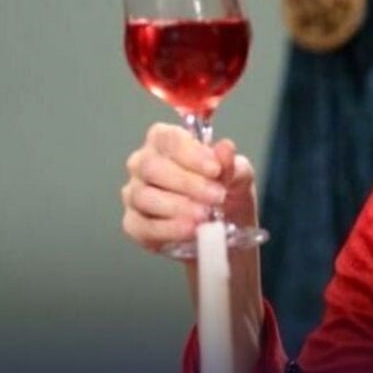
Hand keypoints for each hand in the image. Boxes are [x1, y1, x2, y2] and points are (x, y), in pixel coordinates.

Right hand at [120, 123, 258, 253]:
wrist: (224, 234)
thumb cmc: (226, 195)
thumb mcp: (238, 177)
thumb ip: (231, 164)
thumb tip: (225, 149)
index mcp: (165, 141)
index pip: (167, 138)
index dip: (191, 153)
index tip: (215, 170)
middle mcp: (143, 163)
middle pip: (151, 166)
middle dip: (187, 183)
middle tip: (216, 197)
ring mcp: (134, 193)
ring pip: (144, 196)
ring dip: (178, 206)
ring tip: (205, 216)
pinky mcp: (134, 224)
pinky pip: (143, 226)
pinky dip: (168, 229)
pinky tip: (190, 230)